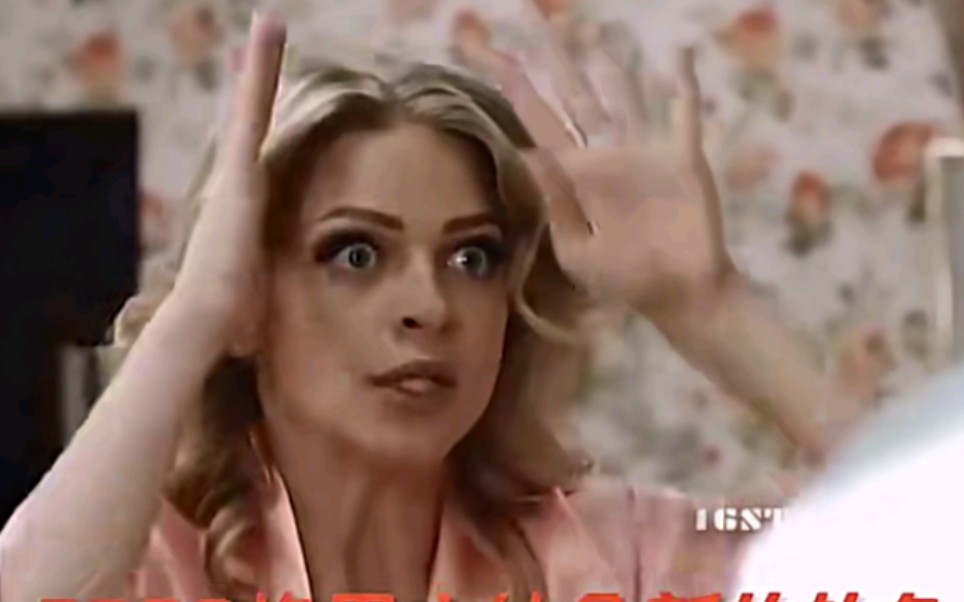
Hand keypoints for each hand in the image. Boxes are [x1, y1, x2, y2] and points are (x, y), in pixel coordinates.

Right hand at [171, 13, 285, 348]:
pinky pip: (252, 112)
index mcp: (242, 210)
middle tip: (265, 37)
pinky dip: (258, 74)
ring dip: (258, 66)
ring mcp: (235, 177)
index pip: (256, 158)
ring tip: (269, 24)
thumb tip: (249, 337)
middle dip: (256, 81)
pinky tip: (268, 36)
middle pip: (249, 123)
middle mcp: (234, 186)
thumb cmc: (229, 321)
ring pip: (250, 109)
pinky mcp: (239, 174)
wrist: (205, 323)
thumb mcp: (253, 299)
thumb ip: (254, 297)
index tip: (266, 101)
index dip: (259, 127)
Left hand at [484, 10, 733, 315]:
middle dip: (551, 58)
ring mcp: (645, 149)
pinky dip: (683, 83)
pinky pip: (683, 111)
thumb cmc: (624, 279)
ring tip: (589, 34)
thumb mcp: (578, 250)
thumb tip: (528, 152)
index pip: (536, 117)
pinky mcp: (682, 156)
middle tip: (529, 16)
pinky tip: (680, 53)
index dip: (511, 83)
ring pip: (622, 95)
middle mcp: (605, 151)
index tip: (479, 49)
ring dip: (609, 66)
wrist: (678, 295)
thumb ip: (557, 202)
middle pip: (573, 94)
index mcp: (574, 173)